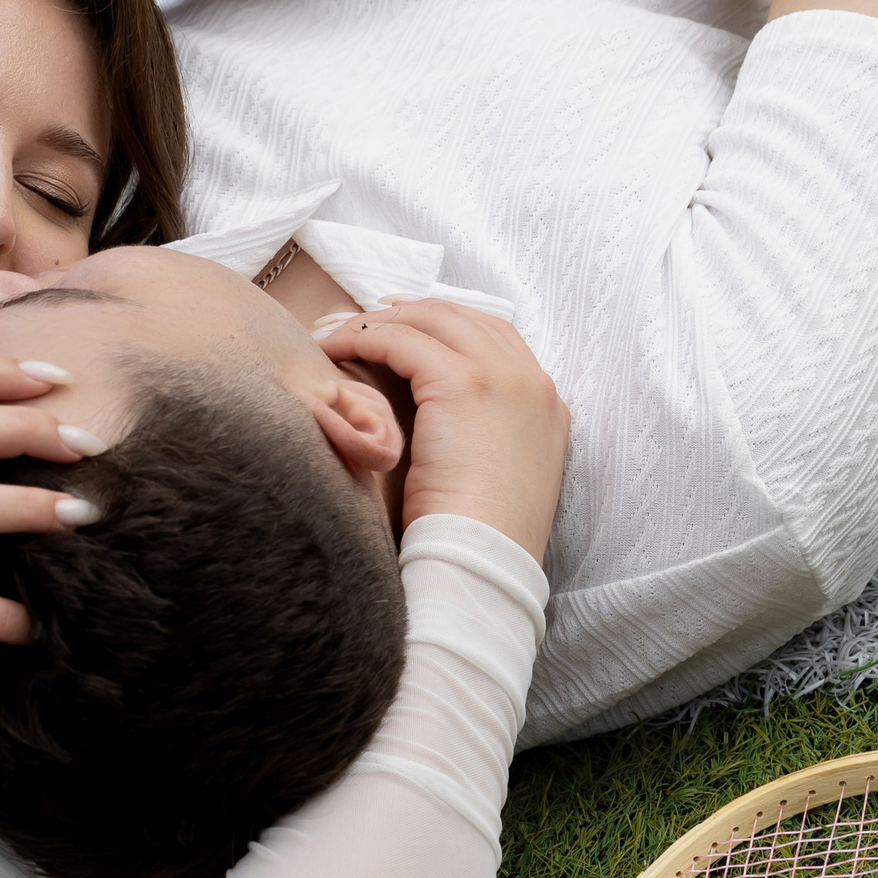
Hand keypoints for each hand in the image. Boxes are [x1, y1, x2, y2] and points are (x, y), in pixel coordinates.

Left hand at [314, 300, 567, 564]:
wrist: (484, 563)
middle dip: (406, 313)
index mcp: (545, 406)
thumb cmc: (478, 541)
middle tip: (359, 321)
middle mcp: (532, 382)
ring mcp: (502, 378)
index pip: (495, 337)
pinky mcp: (463, 385)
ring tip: (335, 332)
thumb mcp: (492, 480)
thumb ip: (480, 441)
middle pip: (463, 317)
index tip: (401, 327)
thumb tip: (438, 428)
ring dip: (378, 322)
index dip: (444, 325)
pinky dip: (362, 337)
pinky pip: (401, 340)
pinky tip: (332, 349)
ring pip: (431, 320)